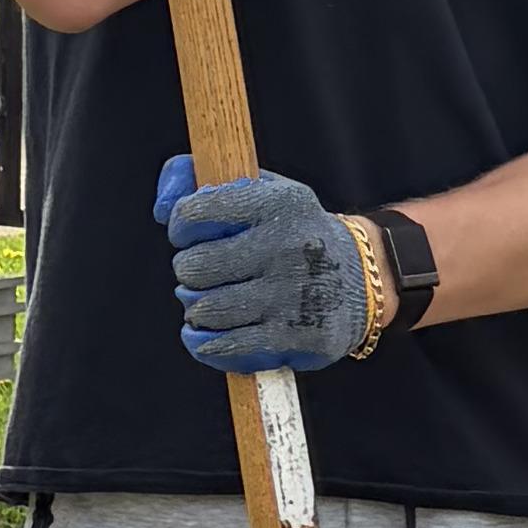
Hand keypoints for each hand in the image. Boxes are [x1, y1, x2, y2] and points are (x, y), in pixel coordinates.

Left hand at [156, 153, 375, 371]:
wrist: (366, 277)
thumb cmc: (295, 232)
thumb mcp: (264, 190)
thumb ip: (199, 181)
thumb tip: (161, 210)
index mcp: (278, 204)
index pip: (192, 215)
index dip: (182, 229)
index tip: (194, 235)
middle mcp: (289, 248)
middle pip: (193, 268)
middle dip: (191, 273)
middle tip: (209, 274)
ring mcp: (295, 296)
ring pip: (205, 311)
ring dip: (199, 310)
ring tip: (216, 302)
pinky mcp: (299, 338)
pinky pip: (226, 346)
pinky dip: (208, 343)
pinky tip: (212, 334)